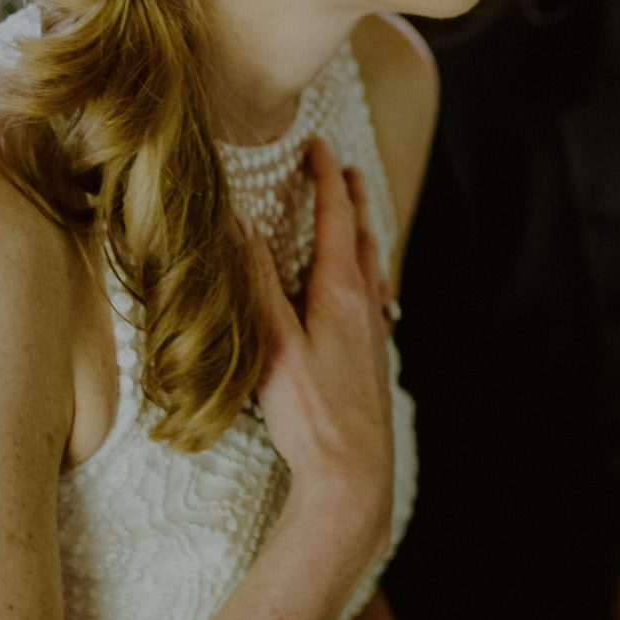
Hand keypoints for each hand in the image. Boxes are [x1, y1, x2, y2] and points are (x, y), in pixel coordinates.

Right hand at [251, 139, 394, 555]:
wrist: (353, 473)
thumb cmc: (310, 414)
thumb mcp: (273, 345)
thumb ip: (256, 286)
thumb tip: (244, 227)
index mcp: (341, 294)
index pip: (335, 219)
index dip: (326, 179)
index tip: (319, 146)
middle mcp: (366, 307)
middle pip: (360, 237)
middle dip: (351, 197)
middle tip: (345, 167)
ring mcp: (375, 334)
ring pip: (372, 269)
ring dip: (362, 236)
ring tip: (358, 219)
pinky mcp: (376, 360)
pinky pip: (376, 302)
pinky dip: (368, 278)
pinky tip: (368, 297)